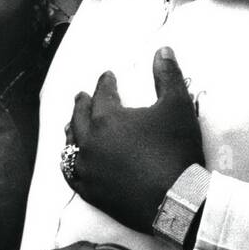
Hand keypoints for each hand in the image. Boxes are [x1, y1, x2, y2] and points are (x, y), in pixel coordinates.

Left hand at [65, 46, 204, 232]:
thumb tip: (163, 50)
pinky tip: (71, 160)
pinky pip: (72, 174)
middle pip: (80, 117)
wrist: (176, 199)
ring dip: (72, 131)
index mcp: (107, 118)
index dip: (106, 82)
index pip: (103, 93)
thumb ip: (168, 76)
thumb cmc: (176, 150)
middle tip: (82, 95)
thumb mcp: (178, 106)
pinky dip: (70, 163)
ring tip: (72, 124)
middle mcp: (90, 141)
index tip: (109, 76)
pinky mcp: (91, 192)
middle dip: (82, 103)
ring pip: (71, 145)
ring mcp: (88, 169)